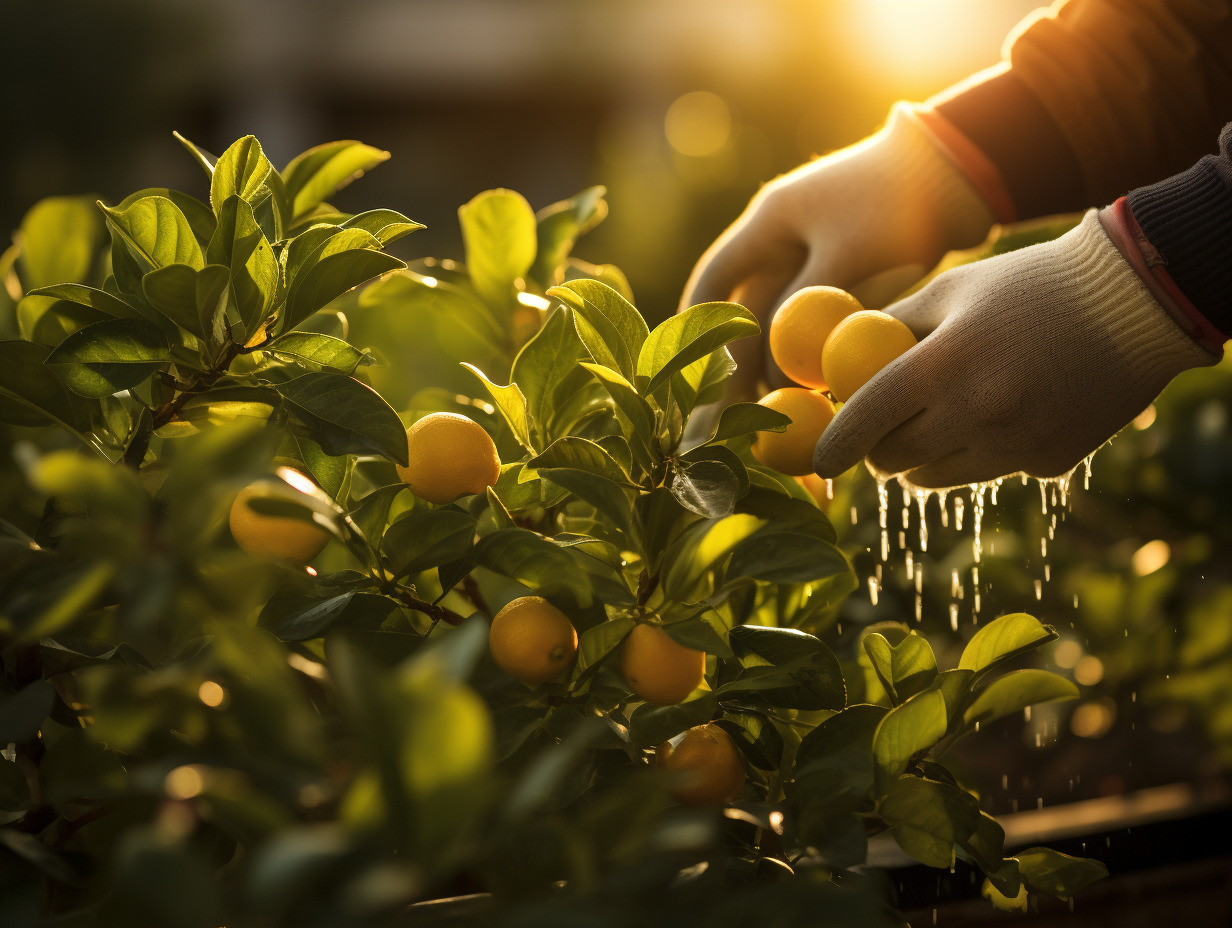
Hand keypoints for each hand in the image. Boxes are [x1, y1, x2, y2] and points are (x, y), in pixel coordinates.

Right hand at [680, 104, 994, 398]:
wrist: (964, 169)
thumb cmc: (901, 201)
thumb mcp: (847, 255)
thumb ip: (805, 311)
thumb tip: (774, 372)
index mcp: (771, 219)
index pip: (717, 277)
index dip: (701, 326)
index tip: (698, 371)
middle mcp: (786, 237)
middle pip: (750, 306)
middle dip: (744, 357)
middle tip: (745, 409)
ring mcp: (818, 252)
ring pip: (787, 317)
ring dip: (783, 358)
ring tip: (785, 405)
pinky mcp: (853, 269)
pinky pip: (822, 318)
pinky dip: (818, 348)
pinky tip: (821, 383)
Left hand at [812, 211, 1219, 488]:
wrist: (1135, 301)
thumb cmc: (1030, 285)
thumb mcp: (952, 290)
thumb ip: (891, 329)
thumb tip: (838, 365)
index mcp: (946, 364)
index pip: (867, 419)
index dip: (836, 445)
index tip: (820, 460)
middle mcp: (979, 412)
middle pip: (896, 461)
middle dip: (880, 451)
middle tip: (884, 432)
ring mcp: (1017, 444)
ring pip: (939, 478)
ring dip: (925, 459)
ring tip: (945, 416)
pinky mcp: (1050, 463)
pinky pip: (990, 472)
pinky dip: (981, 453)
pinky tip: (1008, 411)